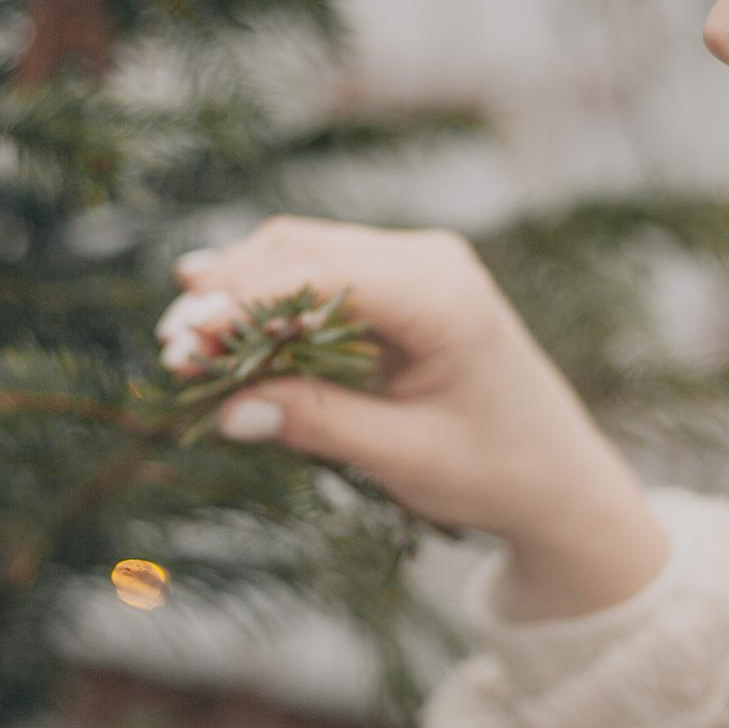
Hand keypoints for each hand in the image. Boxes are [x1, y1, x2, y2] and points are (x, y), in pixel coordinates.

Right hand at [168, 216, 657, 560]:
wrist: (558, 478)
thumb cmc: (495, 471)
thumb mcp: (405, 457)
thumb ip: (319, 424)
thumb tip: (228, 412)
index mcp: (444, 296)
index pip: (320, 274)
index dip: (244, 301)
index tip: (184, 337)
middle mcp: (429, 260)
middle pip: (301, 249)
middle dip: (229, 293)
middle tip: (170, 348)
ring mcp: (416, 264)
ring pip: (302, 252)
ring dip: (240, 292)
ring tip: (182, 340)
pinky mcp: (400, 283)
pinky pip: (319, 272)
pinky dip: (267, 297)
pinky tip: (215, 315)